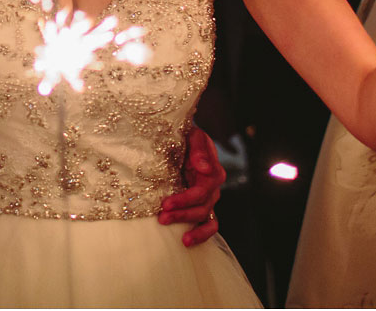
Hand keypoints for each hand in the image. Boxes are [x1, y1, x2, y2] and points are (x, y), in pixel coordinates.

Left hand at [158, 126, 225, 246]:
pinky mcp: (202, 205)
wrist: (182, 138)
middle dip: (182, 214)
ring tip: (182, 239)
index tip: (165, 204)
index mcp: (212, 171)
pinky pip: (209, 224)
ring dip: (192, 227)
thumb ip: (199, 149)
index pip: (201, 191)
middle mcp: (213, 187)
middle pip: (202, 207)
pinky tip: (187, 242)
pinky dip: (202, 234)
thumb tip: (203, 167)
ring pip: (206, 218)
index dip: (184, 200)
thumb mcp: (193, 135)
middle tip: (162, 218)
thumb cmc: (185, 135)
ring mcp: (209, 199)